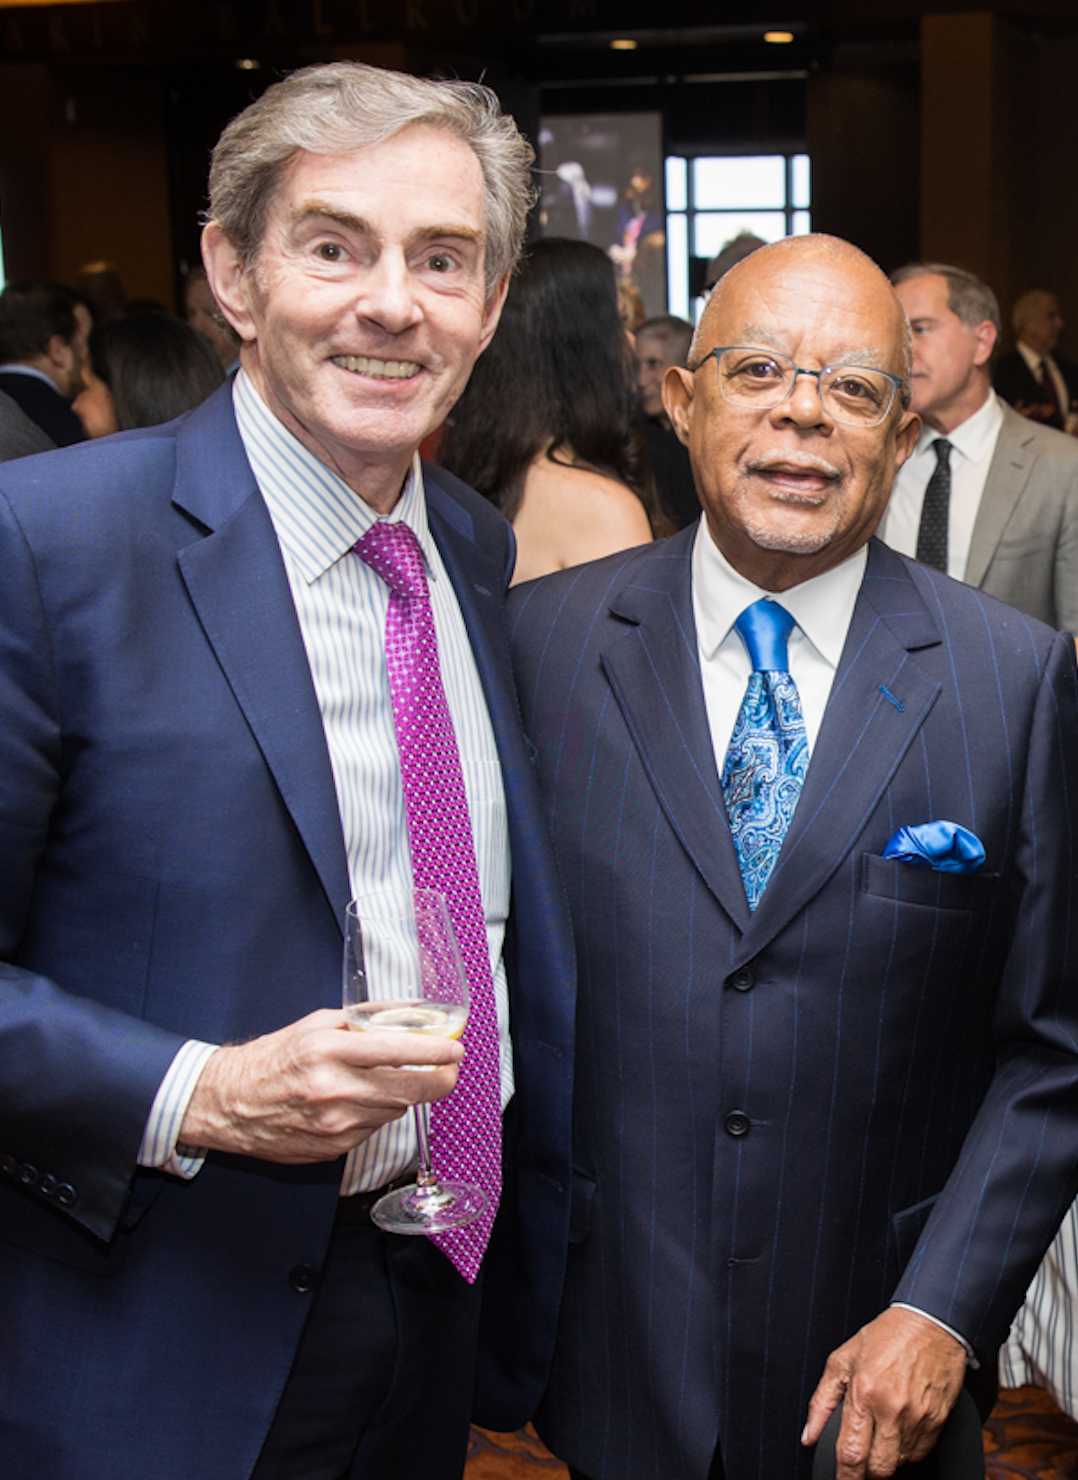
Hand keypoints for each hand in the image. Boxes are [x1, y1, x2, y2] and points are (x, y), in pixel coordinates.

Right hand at [178, 1009, 463, 1161]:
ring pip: (395, 1110)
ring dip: (402, 1094)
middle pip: (411, 1091)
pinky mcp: (335, 1148)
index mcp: (329, 1051)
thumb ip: (366, 1018)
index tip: (456, 1049)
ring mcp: (336, 1125)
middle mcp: (335, 1090)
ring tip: (389, 1078)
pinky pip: (373, 1128)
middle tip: (448, 1068)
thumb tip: (413, 1011)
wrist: (230, 1104)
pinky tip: (357, 1101)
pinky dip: (375, 1113)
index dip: (436, 1051)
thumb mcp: (317, 1024)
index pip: (398, 1051)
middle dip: (439, 1079)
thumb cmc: (274, 1058)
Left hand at [801, 1307, 967, 1477]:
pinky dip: (907, 1449)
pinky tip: (899, 1427)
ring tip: (881, 1431)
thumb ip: (822, 1402)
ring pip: (900, 1463)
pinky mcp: (938, 1422)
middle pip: (878, 1469)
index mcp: (864, 1391)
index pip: (851, 1453)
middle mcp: (892, 1409)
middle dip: (866, 1473)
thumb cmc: (885, 1336)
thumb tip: (808, 1436)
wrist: (930, 1323)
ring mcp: (918, 1418)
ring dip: (887, 1458)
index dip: (844, 1478)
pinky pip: (920, 1453)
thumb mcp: (842, 1360)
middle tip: (860, 1461)